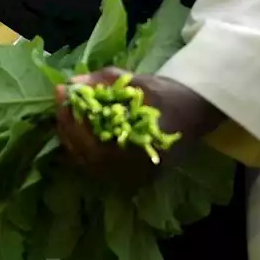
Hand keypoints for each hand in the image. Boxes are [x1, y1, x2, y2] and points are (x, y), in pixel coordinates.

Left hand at [54, 67, 224, 188]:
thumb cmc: (168, 94)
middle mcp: (138, 168)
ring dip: (73, 142)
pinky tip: (79, 136)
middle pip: (88, 156)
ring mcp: (136, 176)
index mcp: (140, 144)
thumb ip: (105, 81)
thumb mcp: (137, 82)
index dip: (73, 118)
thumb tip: (73, 83)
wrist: (198, 111)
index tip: (62, 96)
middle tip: (60, 107)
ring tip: (66, 119)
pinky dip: (85, 154)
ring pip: (92, 166)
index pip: (94, 140)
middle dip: (69, 129)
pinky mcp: (136, 178)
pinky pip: (101, 171)